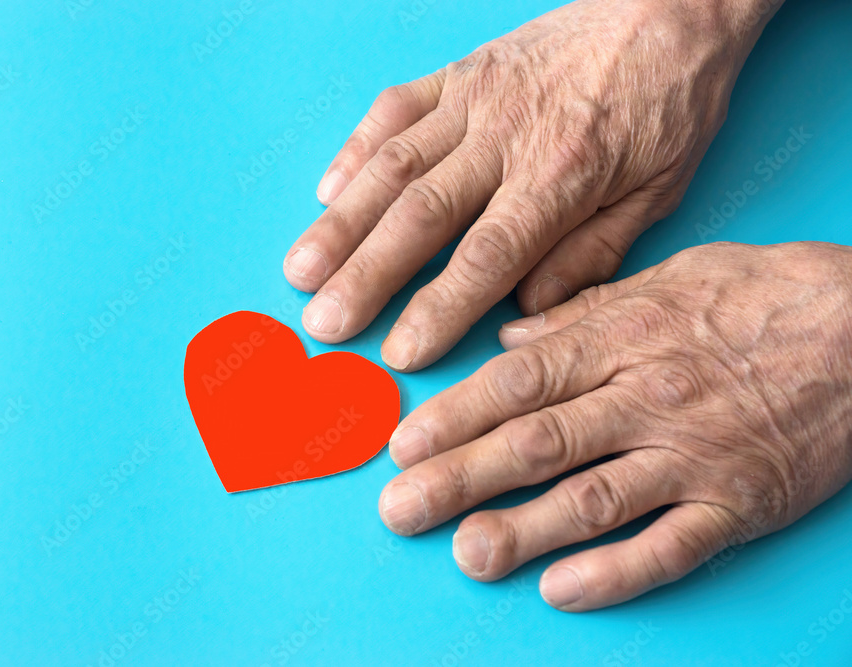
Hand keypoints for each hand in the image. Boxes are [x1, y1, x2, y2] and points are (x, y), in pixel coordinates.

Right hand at [284, 0, 776, 370]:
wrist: (669, 6)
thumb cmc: (668, 105)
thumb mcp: (658, 192)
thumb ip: (592, 254)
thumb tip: (528, 309)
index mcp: (564, 174)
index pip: (487, 255)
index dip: (438, 307)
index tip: (400, 352)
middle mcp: (507, 134)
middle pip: (421, 215)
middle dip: (366, 275)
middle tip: (323, 323)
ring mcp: (475, 98)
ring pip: (393, 165)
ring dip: (341, 222)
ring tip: (301, 270)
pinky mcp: (457, 73)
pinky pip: (393, 109)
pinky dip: (354, 150)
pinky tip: (325, 193)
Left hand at [378, 241, 851, 610]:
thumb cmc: (761, 295)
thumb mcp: (664, 280)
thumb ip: (578, 314)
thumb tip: (506, 340)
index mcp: (622, 340)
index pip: (518, 383)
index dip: (454, 416)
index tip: (402, 444)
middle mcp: (648, 399)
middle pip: (538, 443)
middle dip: (461, 479)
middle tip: (400, 510)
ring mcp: (695, 455)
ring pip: (594, 499)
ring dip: (524, 530)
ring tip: (466, 553)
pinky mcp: (740, 503)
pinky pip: (672, 546)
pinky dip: (616, 572)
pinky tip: (561, 589)